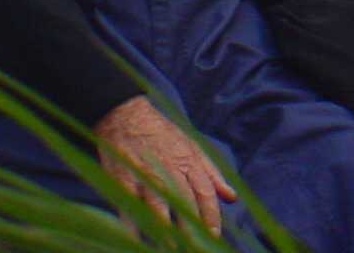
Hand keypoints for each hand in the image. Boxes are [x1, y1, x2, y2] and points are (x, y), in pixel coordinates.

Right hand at [94, 96, 235, 235]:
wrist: (125, 114)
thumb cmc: (161, 134)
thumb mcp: (191, 146)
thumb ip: (211, 173)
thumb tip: (231, 197)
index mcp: (188, 162)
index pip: (204, 192)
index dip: (210, 215)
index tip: (214, 236)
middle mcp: (169, 169)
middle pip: (184, 201)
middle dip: (191, 227)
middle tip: (197, 247)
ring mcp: (145, 173)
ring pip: (158, 204)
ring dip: (165, 228)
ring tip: (172, 247)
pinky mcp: (123, 177)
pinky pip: (128, 203)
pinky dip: (132, 223)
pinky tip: (135, 239)